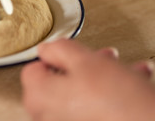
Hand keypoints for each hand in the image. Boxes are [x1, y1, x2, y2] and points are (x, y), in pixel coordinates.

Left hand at [21, 39, 154, 120]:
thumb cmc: (117, 101)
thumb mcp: (85, 60)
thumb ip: (59, 49)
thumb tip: (45, 49)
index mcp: (38, 97)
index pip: (33, 68)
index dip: (55, 56)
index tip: (71, 53)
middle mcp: (45, 116)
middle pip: (57, 81)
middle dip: (83, 65)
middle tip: (101, 57)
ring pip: (77, 93)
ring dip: (99, 77)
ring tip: (121, 70)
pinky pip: (89, 108)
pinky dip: (105, 96)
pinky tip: (129, 85)